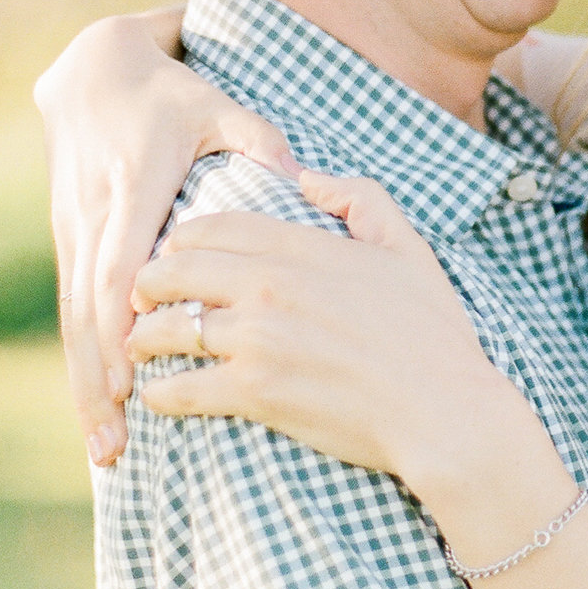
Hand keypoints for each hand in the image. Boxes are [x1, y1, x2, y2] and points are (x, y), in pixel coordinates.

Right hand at [34, 10, 295, 466]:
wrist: (91, 73)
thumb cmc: (170, 95)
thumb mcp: (215, 106)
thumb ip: (256, 138)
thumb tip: (297, 174)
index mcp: (131, 188)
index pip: (120, 270)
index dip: (123, 330)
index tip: (134, 383)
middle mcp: (92, 219)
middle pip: (88, 315)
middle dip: (98, 384)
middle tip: (114, 447)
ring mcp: (72, 234)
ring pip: (72, 323)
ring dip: (85, 387)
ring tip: (103, 452)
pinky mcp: (68, 244)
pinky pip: (71, 314)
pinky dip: (82, 365)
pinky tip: (96, 413)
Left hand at [128, 174, 532, 497]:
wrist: (445, 411)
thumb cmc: (433, 334)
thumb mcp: (408, 247)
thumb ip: (360, 197)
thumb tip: (308, 177)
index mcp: (300, 248)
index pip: (210, 227)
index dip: (180, 240)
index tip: (174, 257)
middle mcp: (268, 287)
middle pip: (172, 270)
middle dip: (148, 284)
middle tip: (144, 301)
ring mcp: (256, 340)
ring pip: (165, 329)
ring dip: (144, 339)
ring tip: (142, 348)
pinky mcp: (252, 394)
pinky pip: (178, 390)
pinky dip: (160, 394)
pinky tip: (159, 396)